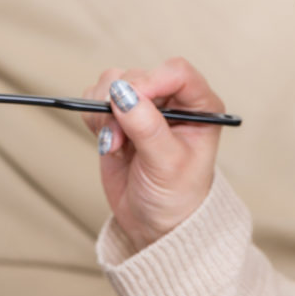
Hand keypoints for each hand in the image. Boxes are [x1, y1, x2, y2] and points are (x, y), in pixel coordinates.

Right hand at [82, 58, 223, 251]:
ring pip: (112, 83)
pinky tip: (108, 143)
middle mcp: (172, 101)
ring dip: (104, 111)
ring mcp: (144, 107)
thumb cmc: (176, 197)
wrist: (155, 224)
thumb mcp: (167, 164)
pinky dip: (94, 117)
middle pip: (137, 76)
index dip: (151, 81)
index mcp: (200, 106)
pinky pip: (95, 98)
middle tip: (119, 138)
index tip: (130, 100)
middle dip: (121, 104)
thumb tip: (122, 94)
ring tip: (115, 144)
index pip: (177, 72)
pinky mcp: (118, 117)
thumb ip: (147, 127)